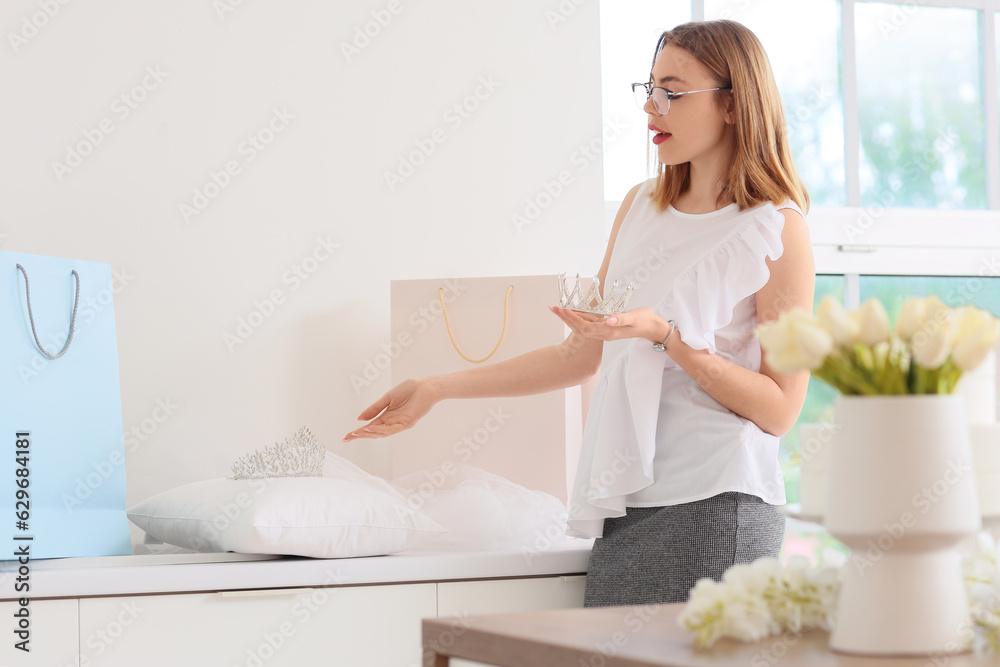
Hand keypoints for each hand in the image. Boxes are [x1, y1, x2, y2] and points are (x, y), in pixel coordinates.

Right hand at [343, 378, 438, 440]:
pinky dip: (382, 430)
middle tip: (347, 437)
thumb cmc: (409, 390)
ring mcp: (399, 424)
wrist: (426, 387)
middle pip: (373, 432)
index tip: (346, 436)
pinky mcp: (407, 423)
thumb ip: (374, 408)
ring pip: (382, 433)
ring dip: (369, 433)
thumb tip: (359, 419)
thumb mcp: (387, 398)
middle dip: (360, 435)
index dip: (358, 432)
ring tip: (357, 433)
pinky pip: (393, 429)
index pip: (369, 427)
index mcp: (386, 417)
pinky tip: (372, 428)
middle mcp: (392, 422)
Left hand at [549, 306, 669, 343]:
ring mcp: (605, 331)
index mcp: (609, 331)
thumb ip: (622, 319)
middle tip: (553, 308)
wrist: (653, 329)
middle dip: (566, 318)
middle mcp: (604, 333)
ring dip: (569, 318)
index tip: (563, 309)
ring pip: (582, 327)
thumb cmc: (645, 321)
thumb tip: (609, 320)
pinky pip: (589, 324)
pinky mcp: (607, 327)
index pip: (586, 327)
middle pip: (580, 328)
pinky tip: (573, 311)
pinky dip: (579, 317)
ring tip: (557, 309)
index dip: (574, 319)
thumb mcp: (635, 317)